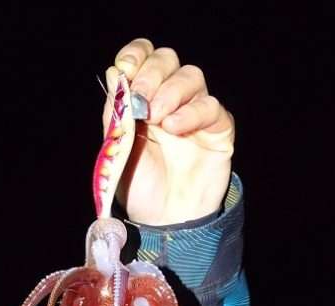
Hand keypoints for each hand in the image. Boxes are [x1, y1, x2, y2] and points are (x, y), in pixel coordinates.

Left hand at [104, 38, 234, 224]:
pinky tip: (175, 128)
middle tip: (141, 103)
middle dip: (151, 75)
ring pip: (191, 76)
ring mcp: (195, 112)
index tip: (125, 69)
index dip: (135, 55)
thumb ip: (116, 115)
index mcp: (142, 99)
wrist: (164, 222)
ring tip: (157, 119)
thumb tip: (116, 75)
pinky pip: (211, 107)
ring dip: (171, 92)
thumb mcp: (118, 152)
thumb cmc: (140, 189)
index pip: (143, 58)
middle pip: (167, 60)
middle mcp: (169, 100)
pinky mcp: (218, 129)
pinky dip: (192, 112)